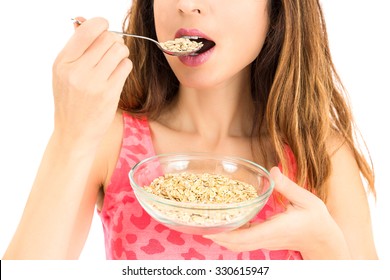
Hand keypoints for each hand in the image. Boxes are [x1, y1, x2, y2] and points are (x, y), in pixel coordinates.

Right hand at [52, 17, 131, 145]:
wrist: (74, 133)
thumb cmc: (70, 101)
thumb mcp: (63, 74)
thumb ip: (75, 48)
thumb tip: (84, 21)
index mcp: (63, 62)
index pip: (87, 31)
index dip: (101, 25)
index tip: (104, 29)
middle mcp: (77, 71)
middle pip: (107, 39)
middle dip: (114, 40)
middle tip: (112, 49)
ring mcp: (94, 83)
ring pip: (120, 51)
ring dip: (121, 53)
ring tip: (115, 62)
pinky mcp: (110, 93)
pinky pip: (126, 66)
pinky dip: (125, 66)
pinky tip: (117, 74)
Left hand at [204, 167, 350, 258]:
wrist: (324, 241)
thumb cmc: (317, 221)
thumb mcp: (307, 200)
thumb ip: (288, 186)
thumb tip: (273, 171)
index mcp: (275, 229)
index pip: (246, 236)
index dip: (227, 234)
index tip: (211, 229)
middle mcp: (267, 238)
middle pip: (237, 244)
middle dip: (218, 236)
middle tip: (201, 225)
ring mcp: (266, 242)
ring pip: (239, 245)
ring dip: (223, 237)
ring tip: (207, 224)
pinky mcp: (266, 241)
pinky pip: (245, 242)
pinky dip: (232, 236)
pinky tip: (226, 224)